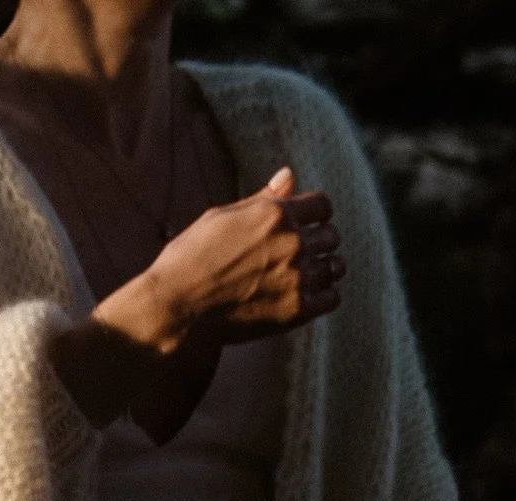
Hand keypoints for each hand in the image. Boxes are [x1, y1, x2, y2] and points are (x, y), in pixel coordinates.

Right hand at [141, 168, 343, 343]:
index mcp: (275, 213)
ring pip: (335, 266)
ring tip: (307, 272)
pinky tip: (309, 294)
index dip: (315, 213)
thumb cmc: (193, 257)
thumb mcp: (223, 216)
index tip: (306, 223)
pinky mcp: (297, 310)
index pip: (322, 205)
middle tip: (302, 251)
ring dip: (326, 267)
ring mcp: (297, 278)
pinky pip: (332, 298)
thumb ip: (263, 199)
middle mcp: (291, 243)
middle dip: (319, 240)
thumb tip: (290, 174)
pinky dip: (325, 294)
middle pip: (331, 235)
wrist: (179, 305)